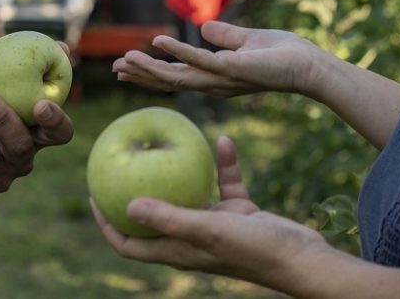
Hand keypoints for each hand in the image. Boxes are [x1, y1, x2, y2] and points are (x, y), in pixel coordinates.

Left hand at [91, 136, 328, 288]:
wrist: (306, 258)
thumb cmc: (256, 250)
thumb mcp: (208, 230)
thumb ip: (169, 218)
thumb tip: (125, 207)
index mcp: (177, 249)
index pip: (129, 244)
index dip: (106, 225)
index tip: (92, 195)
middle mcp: (191, 237)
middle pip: (153, 215)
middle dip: (135, 191)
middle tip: (120, 160)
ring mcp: (215, 225)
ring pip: (188, 193)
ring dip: (178, 170)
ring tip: (164, 141)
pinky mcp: (239, 214)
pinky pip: (224, 183)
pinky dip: (221, 164)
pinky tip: (222, 141)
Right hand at [113, 21, 317, 96]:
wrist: (310, 65)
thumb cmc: (283, 54)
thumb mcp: (247, 41)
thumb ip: (225, 36)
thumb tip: (204, 28)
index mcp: (214, 77)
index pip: (175, 75)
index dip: (150, 72)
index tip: (126, 66)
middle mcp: (213, 83)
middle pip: (169, 81)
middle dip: (141, 75)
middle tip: (115, 69)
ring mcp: (221, 79)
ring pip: (177, 76)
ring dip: (149, 68)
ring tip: (124, 60)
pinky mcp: (232, 70)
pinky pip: (199, 60)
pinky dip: (177, 51)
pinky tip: (157, 42)